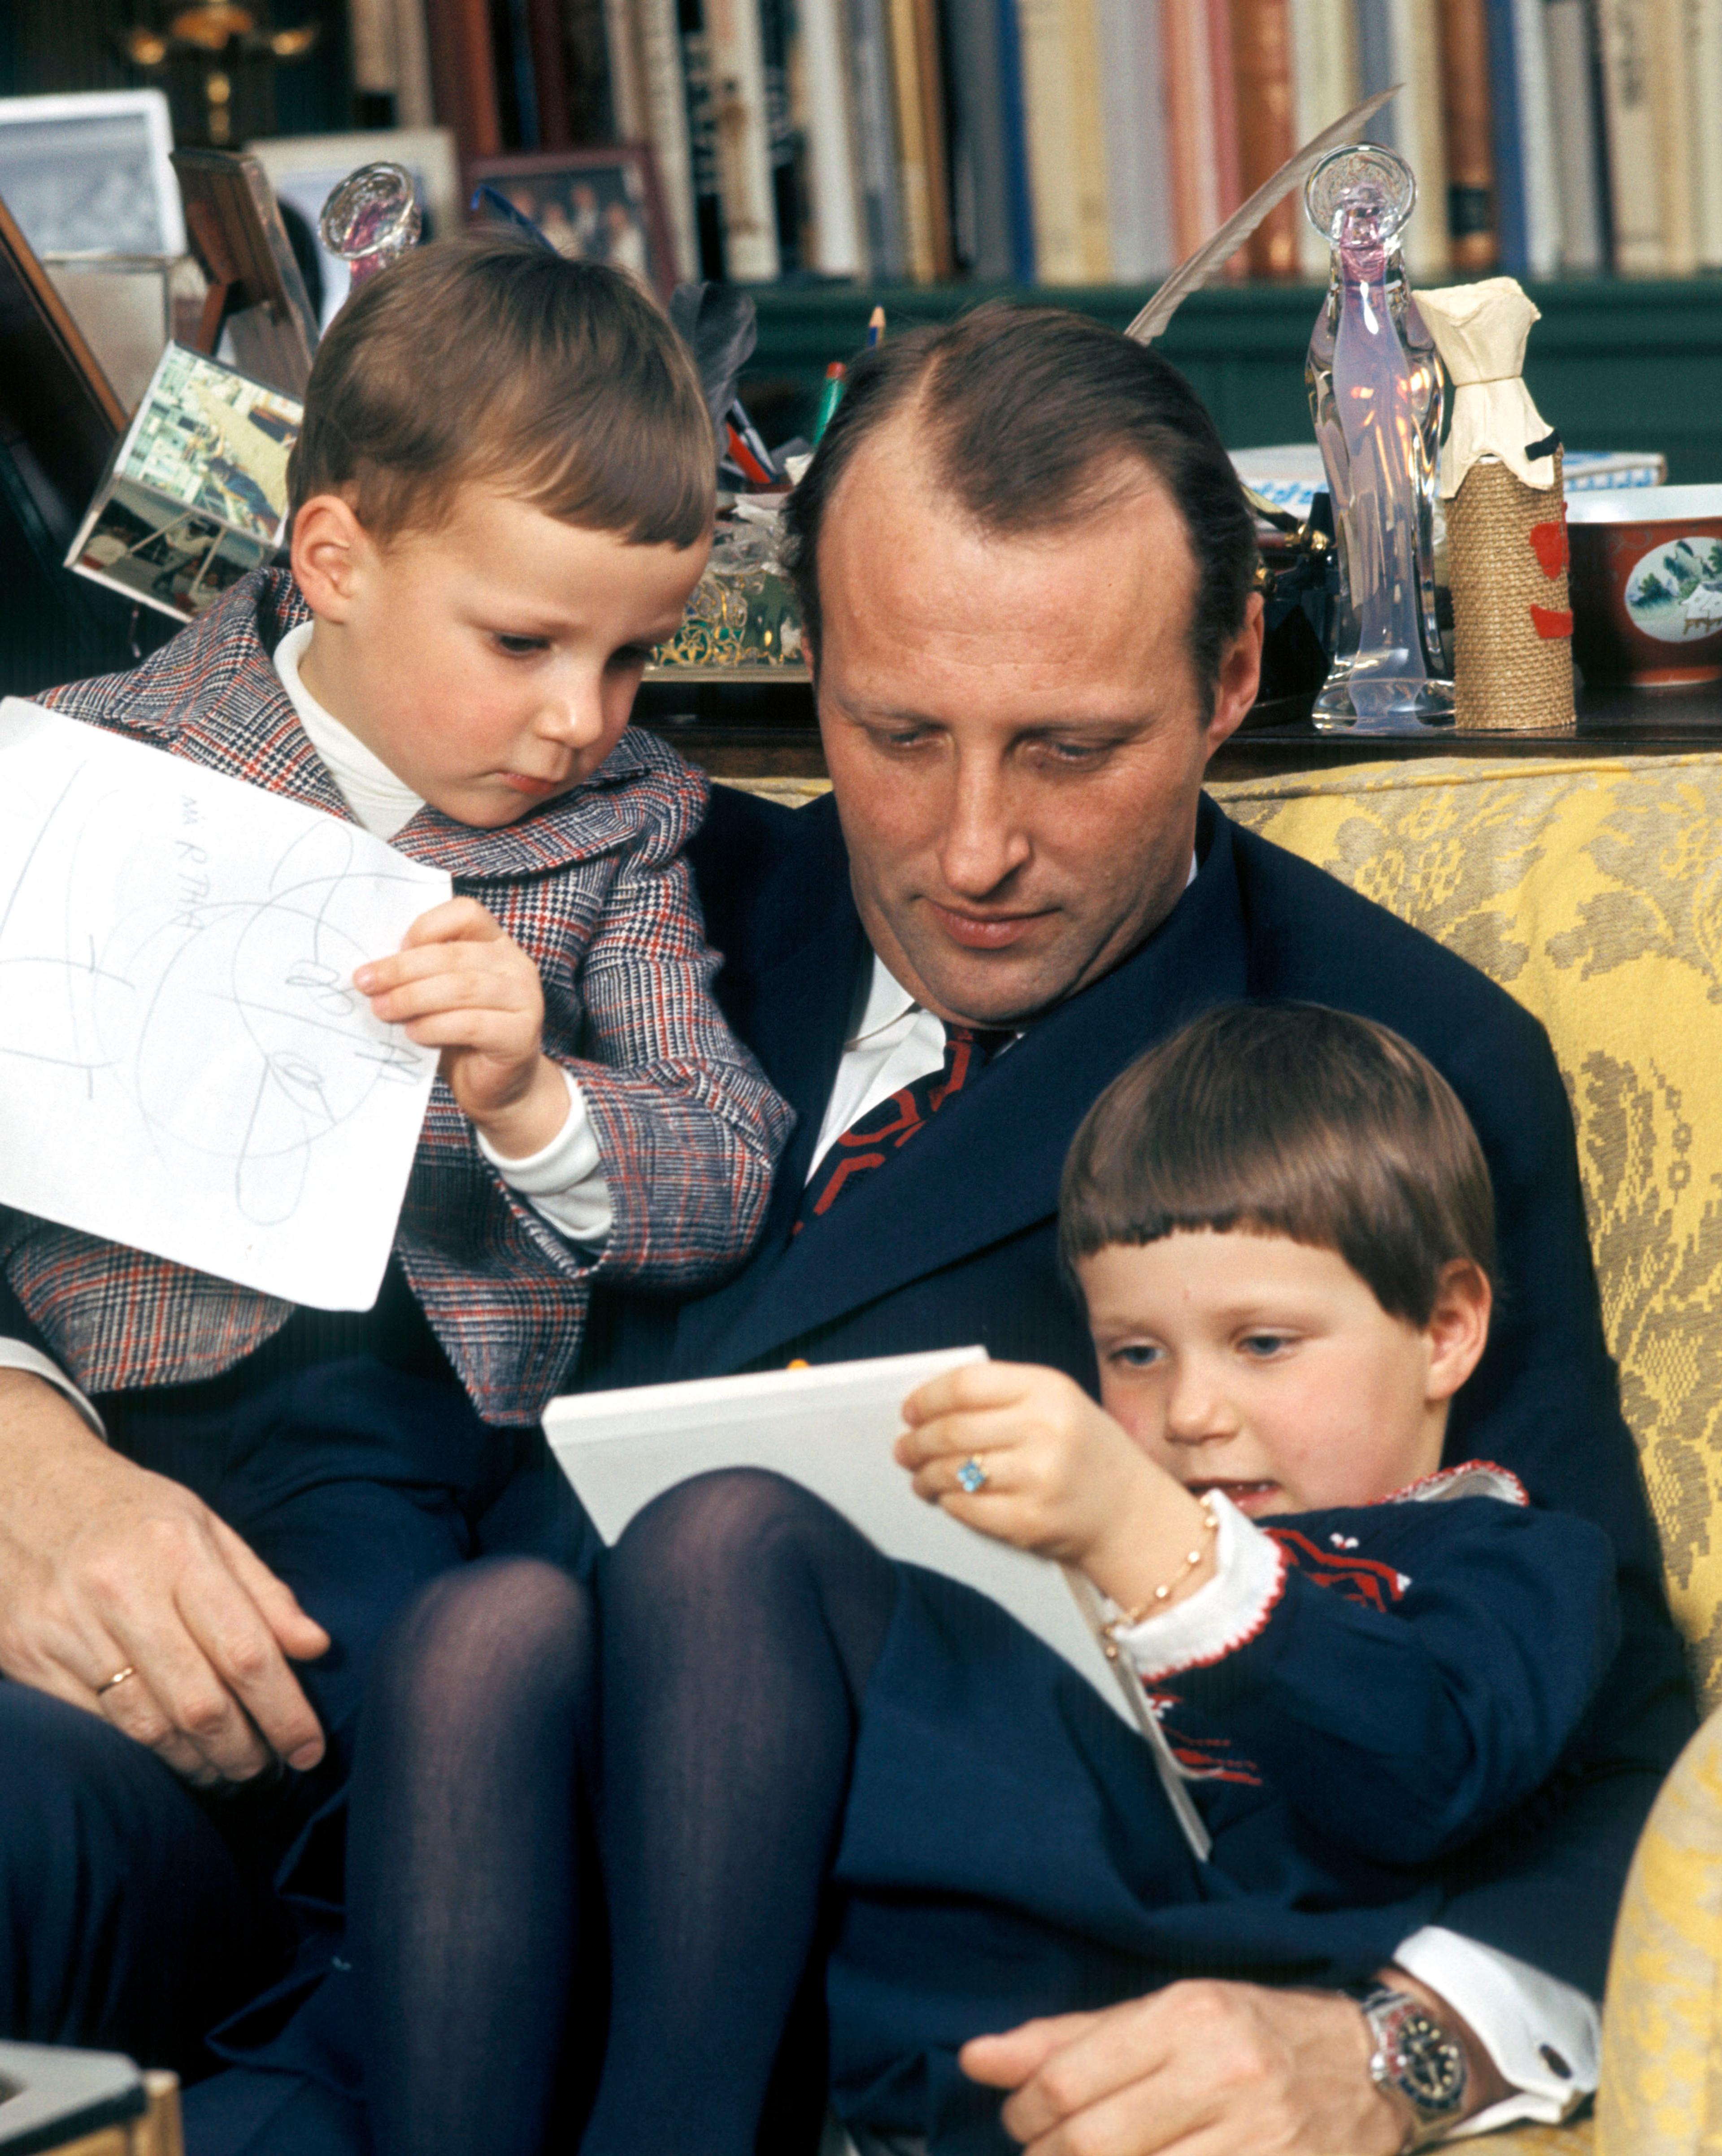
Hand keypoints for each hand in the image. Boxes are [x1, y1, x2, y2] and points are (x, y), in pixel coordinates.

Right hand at [0, 1370, 329, 1786]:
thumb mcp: (208, 1527)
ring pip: (148, 1727)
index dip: (285, 1711)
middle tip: (272, 1769)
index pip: (246, 1651)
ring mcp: (69, 1629)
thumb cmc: (134, 1514)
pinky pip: (98, 1727)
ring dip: (199, 1764)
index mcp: (178, 1553)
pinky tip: (174, 1758)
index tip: (310, 1748)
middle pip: (199, 1702)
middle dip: (245, 1750)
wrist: (25, 1489)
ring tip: (230, 1772)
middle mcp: (122, 1592)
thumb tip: (316, 1647)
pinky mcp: (31, 1658)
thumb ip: (263, 1592)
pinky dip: (144, 1753)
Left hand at [354, 896, 569, 1157]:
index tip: (391, 949)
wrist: (498, 1089)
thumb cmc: (460, 1037)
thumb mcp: (438, 995)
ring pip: (463, 987)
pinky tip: (414, 1033)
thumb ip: (421, 974)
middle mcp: (516, 965)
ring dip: (414, 997)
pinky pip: (472, 1024)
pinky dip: (436, 1026)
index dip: (426, 927)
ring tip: (382, 1009)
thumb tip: (371, 969)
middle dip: (403, 968)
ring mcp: (524, 1000)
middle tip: (366, 983)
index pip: (466, 913)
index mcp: (496, 944)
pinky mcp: (521, 1035)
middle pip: (455, 954)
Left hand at [896, 1362, 1210, 1608]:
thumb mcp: (1058, 1405)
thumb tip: (927, 1409)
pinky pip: (966, 1508)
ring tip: (919, 1477)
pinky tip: (946, 1499)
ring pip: (953, 1472)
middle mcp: (1046, 1429)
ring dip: (924, 1476)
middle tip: (904, 1449)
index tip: (910, 1410)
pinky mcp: (1031, 1521)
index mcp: (1049, 1390)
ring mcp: (1039, 1478)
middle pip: (952, 1430)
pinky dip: (948, 1503)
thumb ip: (1003, 1398)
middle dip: (916, 1441)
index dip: (927, 1398)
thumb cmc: (1085, 1454)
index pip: (966, 1384)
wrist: (1133, 1515)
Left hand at [961, 1981, 1407, 2154]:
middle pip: (1091, 2141)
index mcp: (1189, 2015)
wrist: (1374, 2066)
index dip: (1024, 2110)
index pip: (1068, 2078)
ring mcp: (1257, 2141)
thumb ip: (1072, 2036)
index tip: (1019, 2116)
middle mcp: (1223, 2074)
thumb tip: (977, 2057)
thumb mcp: (1168, 2010)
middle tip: (1041, 2152)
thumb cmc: (1255, 2032)